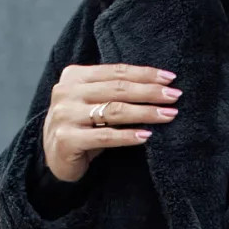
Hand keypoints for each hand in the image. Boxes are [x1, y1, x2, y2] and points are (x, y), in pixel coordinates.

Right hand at [43, 63, 181, 181]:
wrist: (53, 156)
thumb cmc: (81, 127)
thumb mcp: (92, 102)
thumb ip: (113, 90)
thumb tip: (159, 86)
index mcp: (74, 76)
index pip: (116, 71)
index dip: (145, 74)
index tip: (170, 78)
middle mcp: (66, 92)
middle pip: (117, 89)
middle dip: (150, 92)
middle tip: (175, 96)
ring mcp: (65, 115)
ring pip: (114, 110)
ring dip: (145, 112)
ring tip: (168, 115)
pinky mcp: (67, 139)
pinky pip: (105, 136)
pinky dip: (128, 136)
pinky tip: (147, 135)